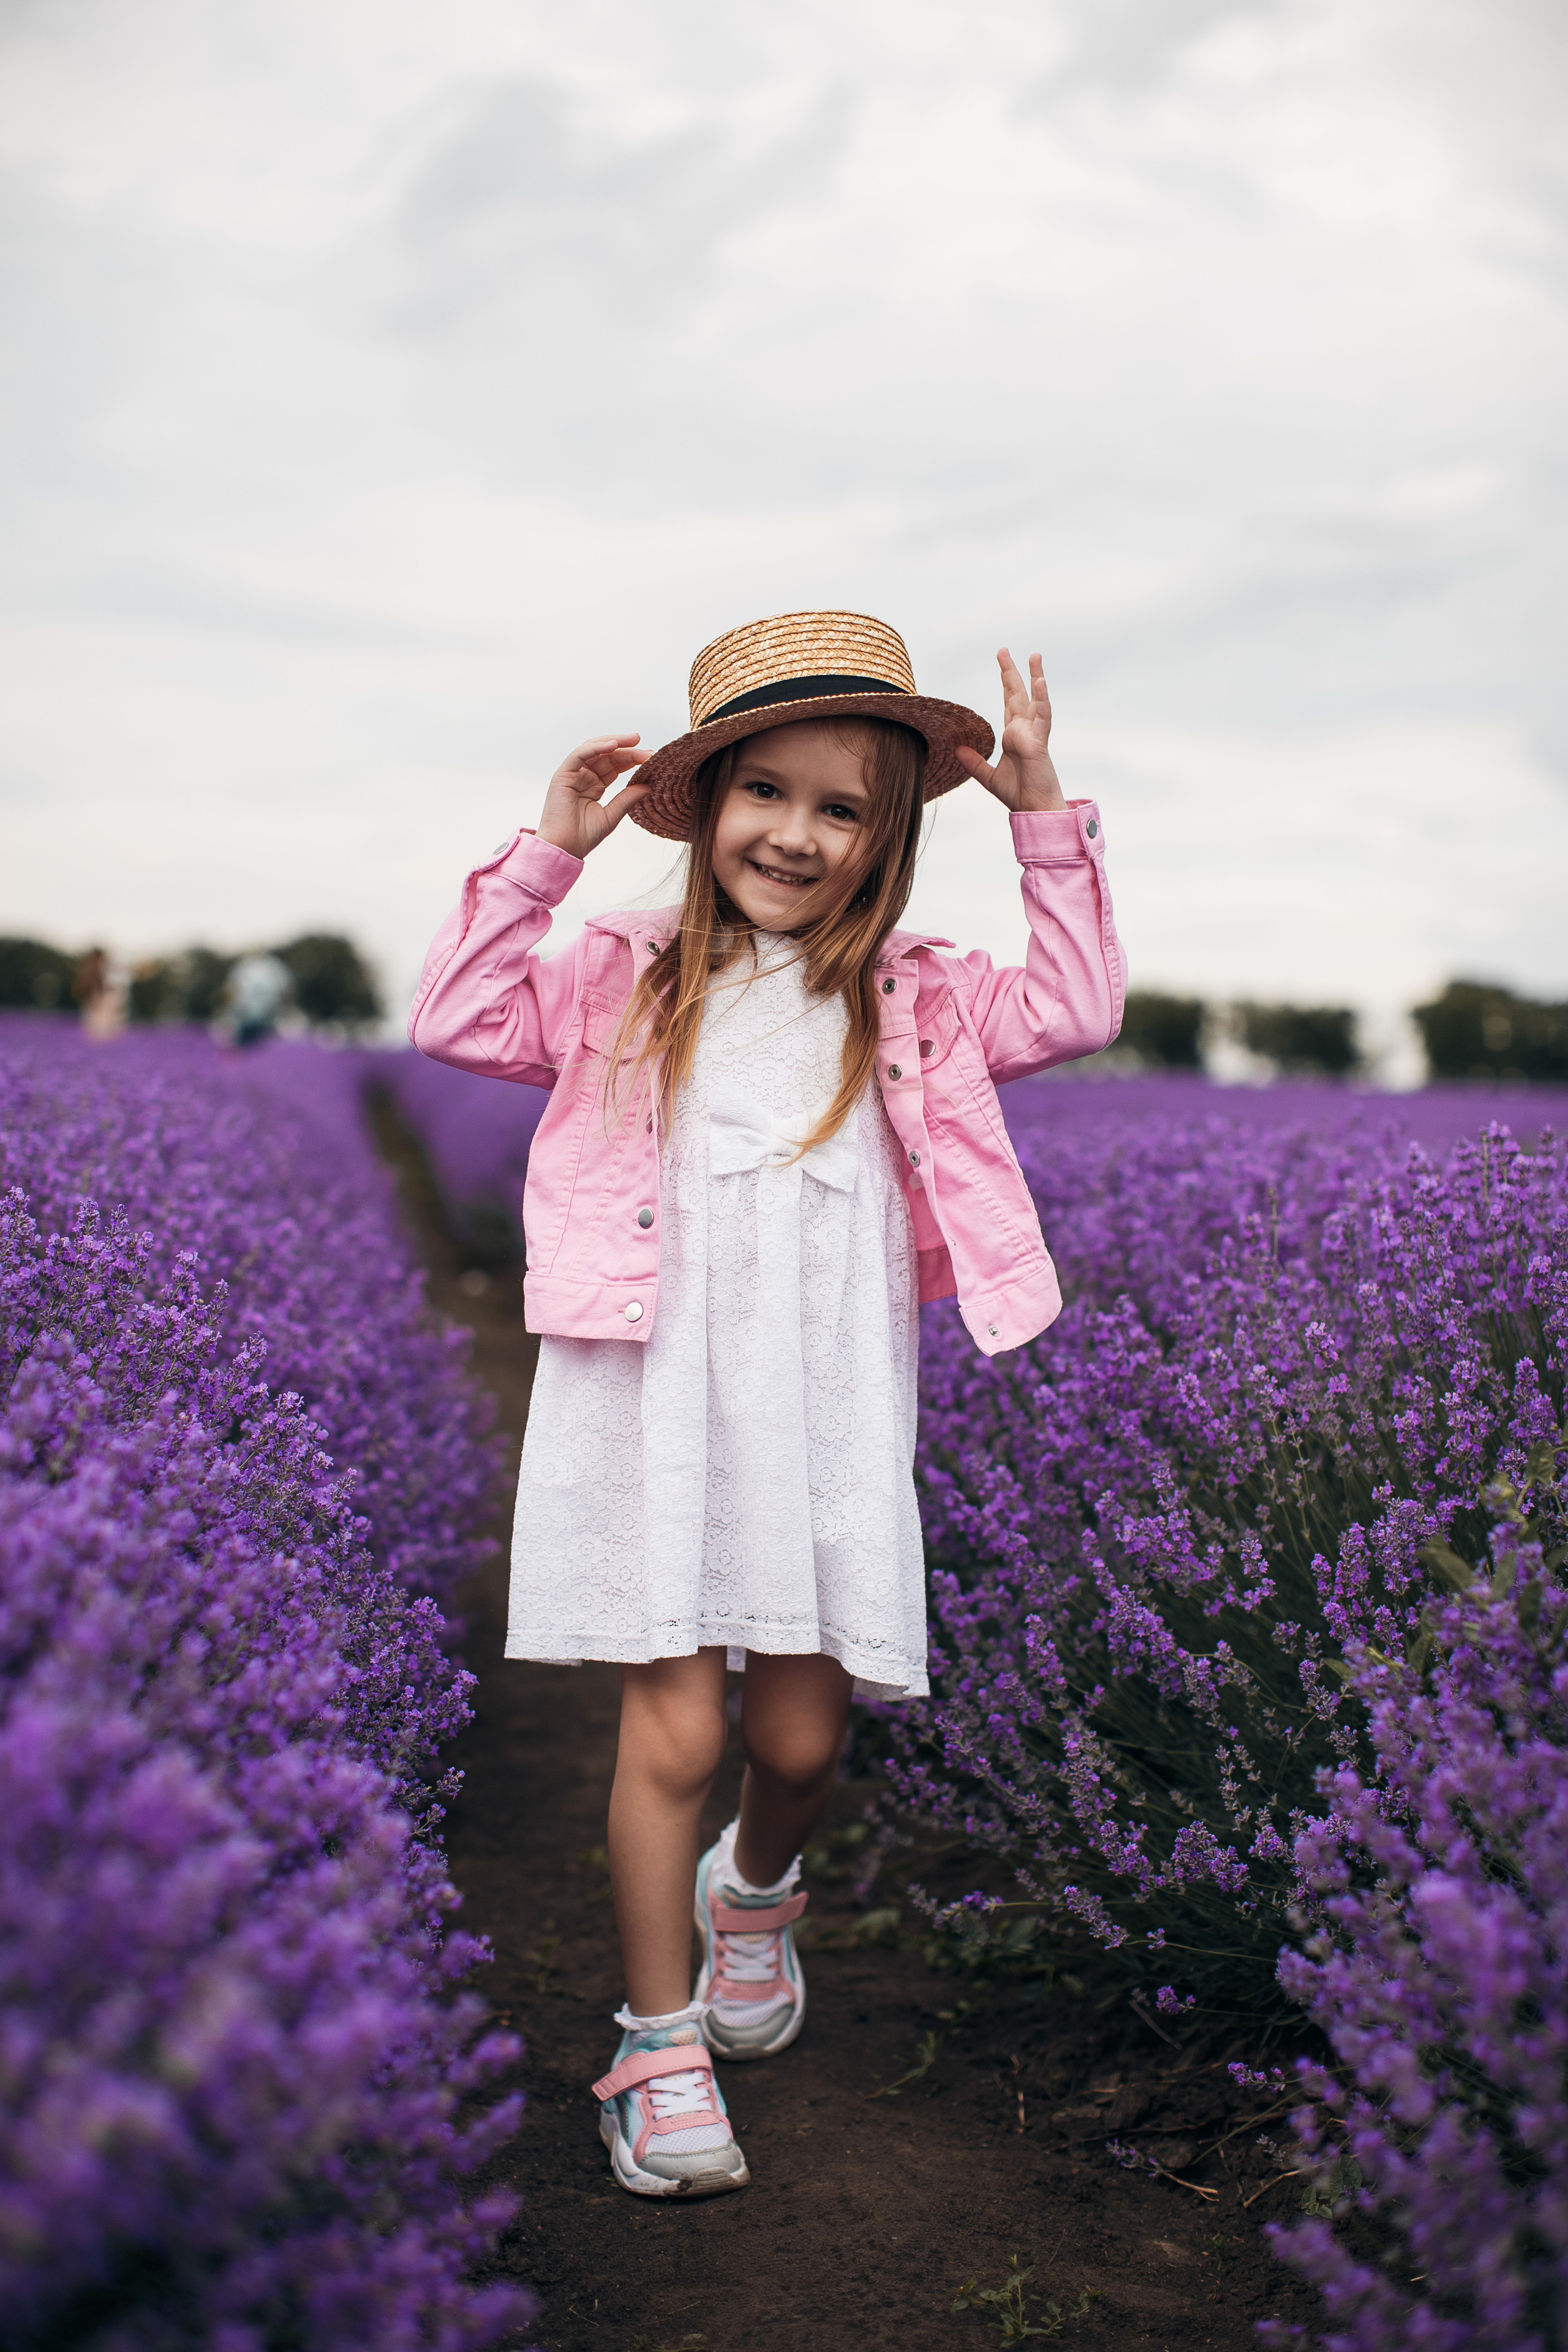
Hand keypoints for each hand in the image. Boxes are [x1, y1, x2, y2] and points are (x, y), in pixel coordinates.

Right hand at [535, 734, 651, 859]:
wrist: (564, 849)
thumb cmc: (583, 837)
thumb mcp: (611, 816)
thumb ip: (627, 799)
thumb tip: (648, 786)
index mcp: (594, 786)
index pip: (615, 766)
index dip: (632, 760)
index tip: (651, 758)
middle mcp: (584, 776)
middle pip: (608, 755)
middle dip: (628, 750)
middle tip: (647, 749)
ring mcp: (573, 774)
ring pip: (595, 749)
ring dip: (615, 742)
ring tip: (634, 740)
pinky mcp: (563, 774)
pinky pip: (580, 754)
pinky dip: (596, 747)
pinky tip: (614, 744)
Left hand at [954, 649, 1065, 812]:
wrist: (1034, 810)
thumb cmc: (1018, 794)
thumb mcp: (989, 777)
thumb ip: (974, 762)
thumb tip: (957, 749)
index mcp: (1013, 735)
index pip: (1009, 703)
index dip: (1005, 683)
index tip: (1001, 663)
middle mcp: (1024, 730)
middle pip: (1018, 694)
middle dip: (1010, 672)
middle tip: (1003, 650)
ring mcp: (1034, 734)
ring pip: (1035, 699)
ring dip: (1035, 676)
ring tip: (1034, 654)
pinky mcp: (1039, 742)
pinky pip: (1043, 716)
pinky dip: (1042, 699)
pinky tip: (1040, 681)